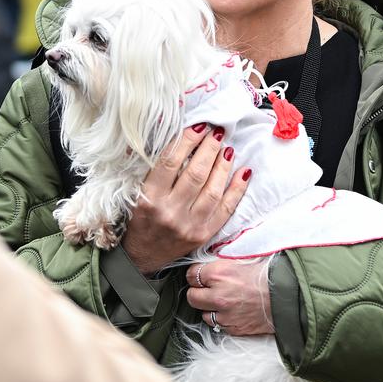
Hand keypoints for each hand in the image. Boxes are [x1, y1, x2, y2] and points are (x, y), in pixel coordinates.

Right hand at [120, 124, 250, 274]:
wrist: (142, 256)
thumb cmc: (141, 219)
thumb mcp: (139, 193)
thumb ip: (158, 171)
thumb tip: (183, 141)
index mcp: (150, 198)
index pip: (170, 162)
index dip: (187, 140)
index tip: (198, 126)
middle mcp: (170, 212)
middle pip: (195, 173)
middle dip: (209, 148)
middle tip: (216, 132)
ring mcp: (189, 225)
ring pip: (213, 190)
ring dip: (223, 165)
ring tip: (227, 148)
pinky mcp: (204, 234)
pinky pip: (226, 209)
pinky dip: (237, 189)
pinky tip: (243, 172)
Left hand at [185, 257, 274, 336]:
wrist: (289, 296)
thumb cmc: (268, 275)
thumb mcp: (241, 259)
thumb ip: (221, 263)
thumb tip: (206, 262)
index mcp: (219, 274)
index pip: (191, 275)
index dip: (197, 275)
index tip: (203, 276)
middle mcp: (218, 295)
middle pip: (191, 296)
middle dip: (198, 292)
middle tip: (208, 289)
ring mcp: (225, 314)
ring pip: (203, 313)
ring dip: (210, 308)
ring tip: (222, 301)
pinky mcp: (233, 328)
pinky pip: (218, 325)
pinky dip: (222, 319)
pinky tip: (232, 311)